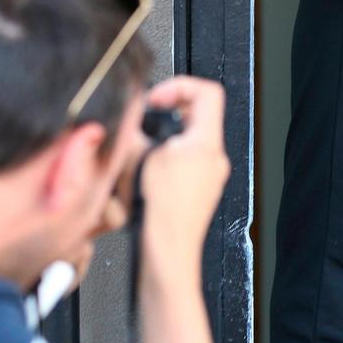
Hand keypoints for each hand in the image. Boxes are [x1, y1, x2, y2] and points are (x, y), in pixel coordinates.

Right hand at [138, 76, 230, 272]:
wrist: (168, 255)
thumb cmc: (162, 214)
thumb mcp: (141, 160)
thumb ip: (136, 132)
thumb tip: (128, 116)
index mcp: (207, 143)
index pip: (208, 92)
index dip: (179, 87)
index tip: (156, 98)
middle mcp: (214, 159)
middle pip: (196, 118)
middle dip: (165, 118)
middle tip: (144, 126)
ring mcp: (208, 178)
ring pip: (184, 144)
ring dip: (158, 145)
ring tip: (139, 159)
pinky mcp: (197, 194)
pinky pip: (180, 168)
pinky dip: (160, 166)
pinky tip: (141, 180)